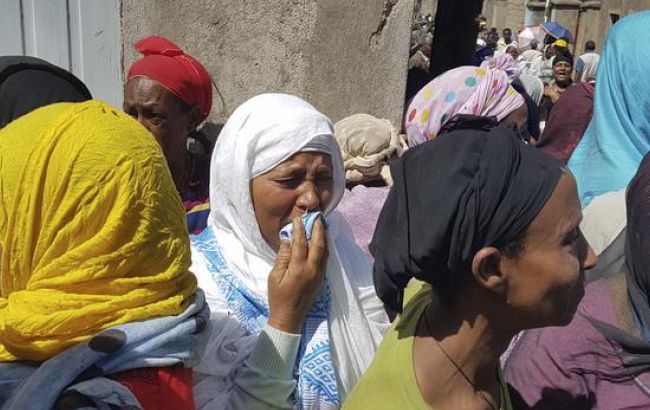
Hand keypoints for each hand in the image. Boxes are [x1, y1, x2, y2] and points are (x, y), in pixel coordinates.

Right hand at [267, 216, 328, 333]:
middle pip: (318, 244)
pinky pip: (325, 259)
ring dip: (323, 237)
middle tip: (316, 216)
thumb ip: (282, 257)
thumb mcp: (274, 276)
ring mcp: (319, 275)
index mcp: (299, 269)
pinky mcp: (322, 279)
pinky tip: (320, 241)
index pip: (300, 244)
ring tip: (320, 225)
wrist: (289, 317)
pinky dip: (323, 247)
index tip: (298, 218)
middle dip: (318, 229)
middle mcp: (312, 270)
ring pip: (325, 251)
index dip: (300, 229)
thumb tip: (288, 240)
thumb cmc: (278, 297)